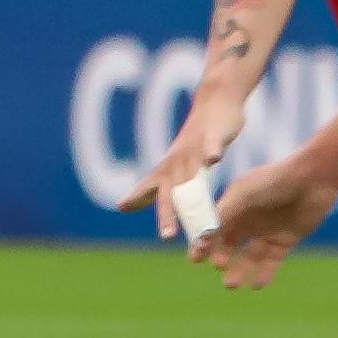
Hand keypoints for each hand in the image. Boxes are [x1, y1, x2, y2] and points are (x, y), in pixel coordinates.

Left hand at [120, 94, 244, 238]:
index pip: (150, 188)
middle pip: (170, 190)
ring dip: (191, 193)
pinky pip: (212, 145)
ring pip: (192, 174)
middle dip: (167, 213)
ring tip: (194, 214)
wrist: (216, 102)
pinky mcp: (215, 136)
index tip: (121, 207)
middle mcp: (178, 160)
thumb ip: (153, 189)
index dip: (136, 196)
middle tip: (167, 236)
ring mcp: (196, 149)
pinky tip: (213, 160)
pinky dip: (212, 151)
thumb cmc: (195, 141)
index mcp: (169, 169)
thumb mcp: (174, 167)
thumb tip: (122, 206)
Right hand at [197, 158, 337, 290]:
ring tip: (232, 284)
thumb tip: (201, 237)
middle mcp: (248, 220)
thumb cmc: (274, 180)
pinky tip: (256, 284)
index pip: (213, 229)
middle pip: (228, 246)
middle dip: (221, 259)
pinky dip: (263, 274)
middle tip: (220, 267)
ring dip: (239, 271)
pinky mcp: (284, 241)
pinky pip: (271, 262)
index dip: (203, 244)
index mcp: (234, 206)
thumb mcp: (244, 194)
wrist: (312, 179)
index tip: (195, 259)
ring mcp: (266, 231)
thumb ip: (223, 214)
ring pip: (248, 257)